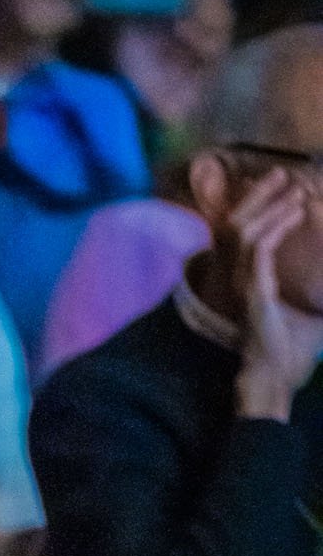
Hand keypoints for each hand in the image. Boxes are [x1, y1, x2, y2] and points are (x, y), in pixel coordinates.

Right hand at [229, 169, 322, 418]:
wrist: (274, 382)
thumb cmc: (290, 358)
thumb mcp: (318, 318)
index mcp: (254, 283)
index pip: (254, 238)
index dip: (269, 212)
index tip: (290, 192)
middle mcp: (244, 280)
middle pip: (241, 227)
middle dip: (262, 198)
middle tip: (282, 173)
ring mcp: (245, 285)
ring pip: (247, 233)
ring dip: (270, 207)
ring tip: (290, 187)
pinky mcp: (253, 291)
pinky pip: (260, 249)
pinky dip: (277, 228)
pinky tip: (295, 213)